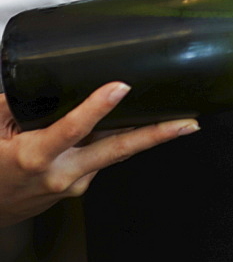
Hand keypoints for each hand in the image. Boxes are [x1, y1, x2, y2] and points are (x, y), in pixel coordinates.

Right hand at [0, 83, 198, 226]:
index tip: (120, 87)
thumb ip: (15, 102)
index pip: (73, 129)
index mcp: (36, 157)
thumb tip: (37, 76)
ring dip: (149, 137)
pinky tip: (140, 126)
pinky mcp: (80, 185)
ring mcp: (75, 183)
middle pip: (117, 150)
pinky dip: (123, 141)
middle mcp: (62, 173)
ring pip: (116, 153)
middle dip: (156, 136)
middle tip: (186, 123)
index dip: (98, 107)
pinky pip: (106, 157)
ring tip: (181, 121)